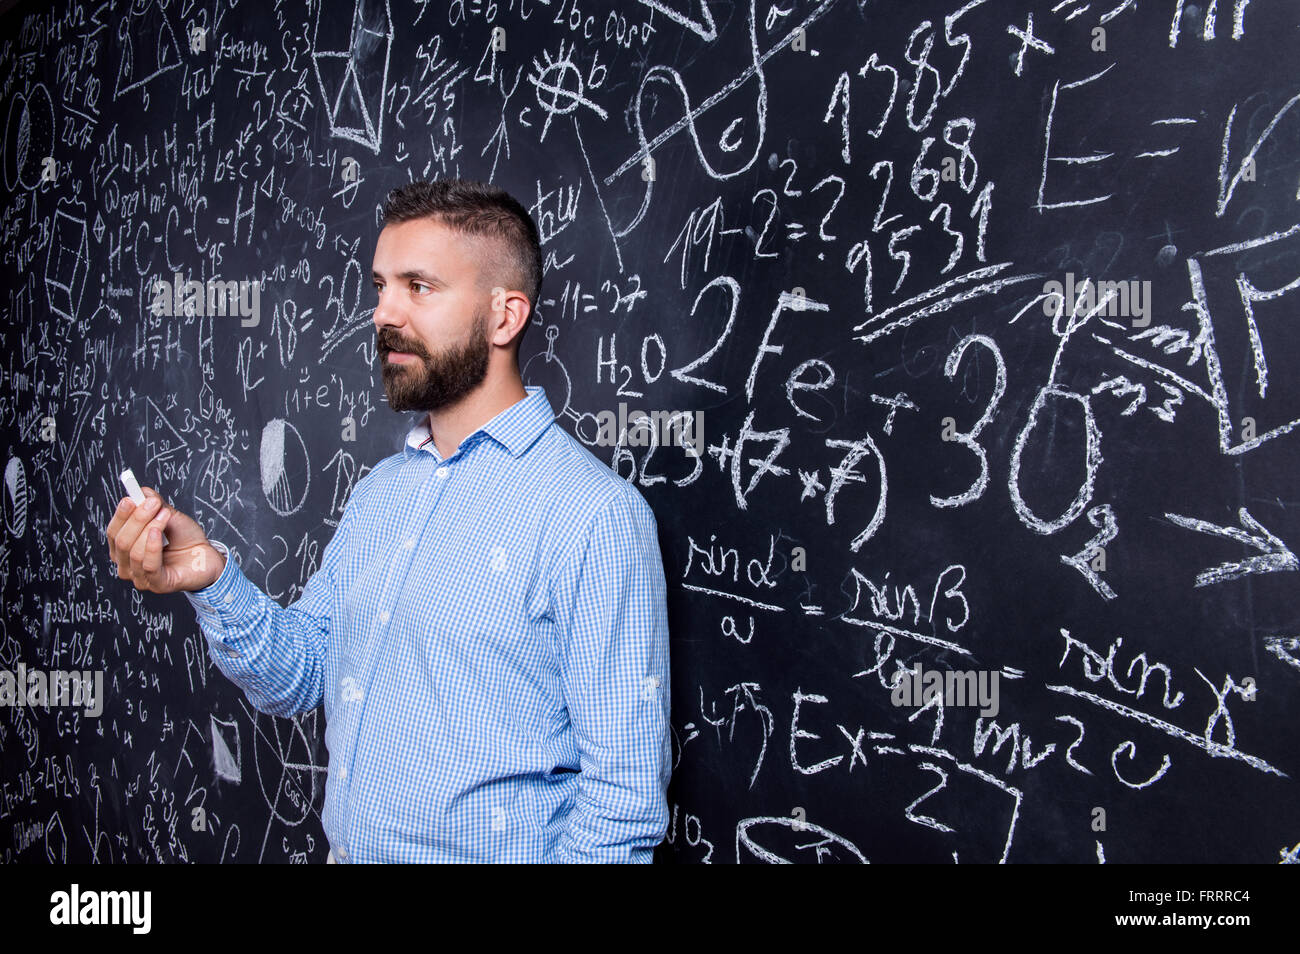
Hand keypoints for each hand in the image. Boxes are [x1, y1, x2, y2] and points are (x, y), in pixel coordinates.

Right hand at [106, 487, 225, 592]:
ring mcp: (141, 578)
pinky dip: (152, 547)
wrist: (208, 555)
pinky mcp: (158, 584)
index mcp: (124, 550)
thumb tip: (141, 491)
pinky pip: (149, 566)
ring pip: (134, 552)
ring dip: (150, 528)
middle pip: (121, 541)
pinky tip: (157, 533)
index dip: (122, 514)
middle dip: (137, 519)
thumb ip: (153, 505)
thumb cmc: (185, 539)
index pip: (113, 532)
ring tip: (165, 515)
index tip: (132, 497)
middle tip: (154, 503)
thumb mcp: (168, 516)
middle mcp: (127, 566)